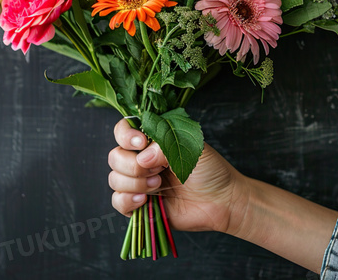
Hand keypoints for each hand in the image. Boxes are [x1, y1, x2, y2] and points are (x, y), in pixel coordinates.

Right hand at [108, 118, 249, 233]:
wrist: (222, 201)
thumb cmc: (211, 171)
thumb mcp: (192, 148)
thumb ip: (165, 146)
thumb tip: (141, 158)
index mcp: (152, 142)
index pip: (123, 130)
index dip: (125, 135)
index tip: (141, 142)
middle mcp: (142, 161)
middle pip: (115, 156)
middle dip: (132, 164)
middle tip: (159, 170)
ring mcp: (140, 183)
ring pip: (114, 179)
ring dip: (135, 183)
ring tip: (159, 185)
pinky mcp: (140, 206)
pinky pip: (118, 202)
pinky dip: (127, 200)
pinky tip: (146, 200)